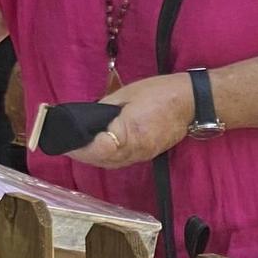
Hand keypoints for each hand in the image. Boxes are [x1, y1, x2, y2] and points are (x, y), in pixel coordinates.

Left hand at [68, 73, 192, 168]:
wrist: (191, 102)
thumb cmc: (157, 93)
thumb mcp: (124, 94)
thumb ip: (103, 109)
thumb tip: (86, 119)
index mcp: (129, 132)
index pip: (99, 149)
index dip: (80, 148)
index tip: (66, 142)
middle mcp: (136, 149)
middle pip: (102, 160)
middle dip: (82, 155)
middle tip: (67, 144)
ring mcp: (143, 155)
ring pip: (111, 164)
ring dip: (94, 158)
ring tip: (79, 147)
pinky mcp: (148, 155)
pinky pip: (122, 161)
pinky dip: (107, 158)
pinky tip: (99, 149)